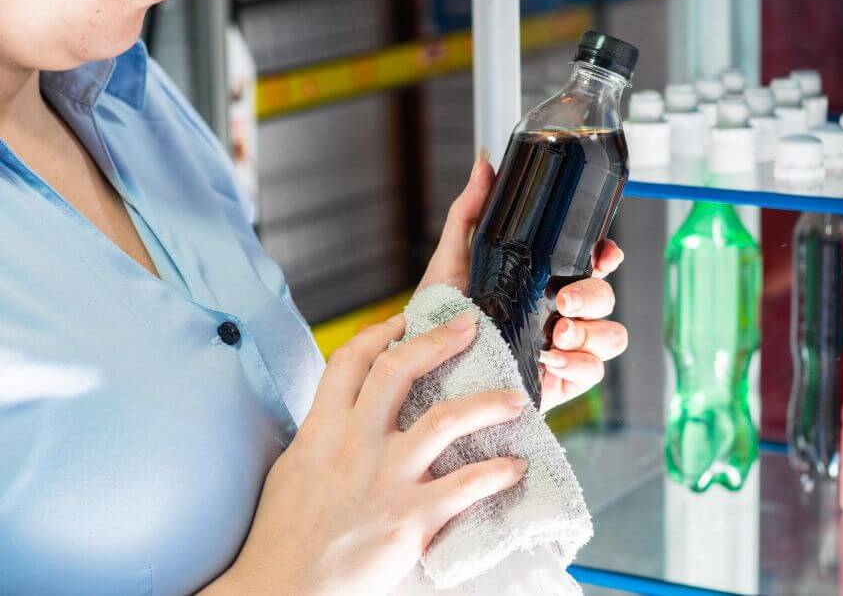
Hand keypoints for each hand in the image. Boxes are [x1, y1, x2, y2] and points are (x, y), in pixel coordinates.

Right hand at [205, 312, 527, 595]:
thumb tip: (343, 413)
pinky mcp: (408, 519)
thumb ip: (322, 434)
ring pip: (444, 420)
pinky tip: (514, 468)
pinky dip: (495, 474)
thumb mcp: (294, 467)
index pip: (350, 361)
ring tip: (515, 400)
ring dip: (486, 403)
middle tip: (469, 327)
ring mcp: (385, 479)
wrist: (281, 589)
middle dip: (437, 340)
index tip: (403, 321)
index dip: (378, 332)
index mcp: (322, 429)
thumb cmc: (284, 535)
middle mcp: (355, 444)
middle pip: (398, 370)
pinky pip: (463, 486)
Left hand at [420, 155, 627, 414]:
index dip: (606, 255)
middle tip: (563, 302)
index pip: (591, 262)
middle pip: (604, 296)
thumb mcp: (452, 259)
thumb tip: (484, 163)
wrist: (426, 370)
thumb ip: (470, 211)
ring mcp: (564, 347)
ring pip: (610, 335)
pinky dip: (581, 365)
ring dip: (593, 332)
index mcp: (543, 280)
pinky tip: (553, 360)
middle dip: (594, 295)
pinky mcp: (560, 381)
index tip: (603, 253)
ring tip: (559, 334)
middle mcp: (559, 311)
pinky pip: (594, 372)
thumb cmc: (440, 315)